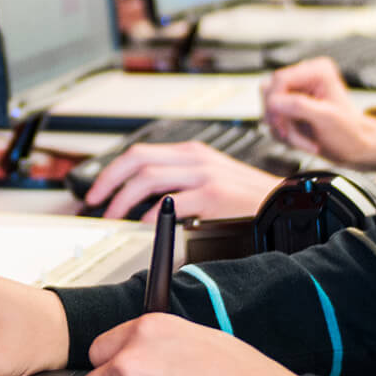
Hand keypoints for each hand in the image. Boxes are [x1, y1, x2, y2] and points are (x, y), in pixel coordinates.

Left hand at [84, 142, 282, 221]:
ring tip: (114, 217)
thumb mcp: (209, 175)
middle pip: (137, 160)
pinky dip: (153, 213)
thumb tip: (141, 198)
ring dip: (123, 199)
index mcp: (191, 152)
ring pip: (149, 177)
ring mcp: (204, 175)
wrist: (280, 200)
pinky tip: (144, 224)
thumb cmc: (245, 194)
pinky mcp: (213, 195)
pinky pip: (173, 202)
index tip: (98, 190)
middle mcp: (195, 158)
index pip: (140, 153)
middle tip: (95, 202)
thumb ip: (178, 179)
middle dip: (109, 181)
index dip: (112, 171)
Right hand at [259, 59, 375, 167]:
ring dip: (282, 129)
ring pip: (269, 108)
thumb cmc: (350, 132)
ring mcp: (296, 93)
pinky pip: (273, 119)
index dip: (276, 102)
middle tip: (291, 134)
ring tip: (303, 140)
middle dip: (280, 118)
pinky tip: (301, 140)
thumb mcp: (327, 117)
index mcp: (317, 71)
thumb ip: (299, 106)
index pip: (280, 79)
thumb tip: (274, 102)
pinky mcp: (291, 107)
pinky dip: (283, 134)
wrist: (354, 148)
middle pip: (270, 93)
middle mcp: (305, 78)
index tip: (281, 122)